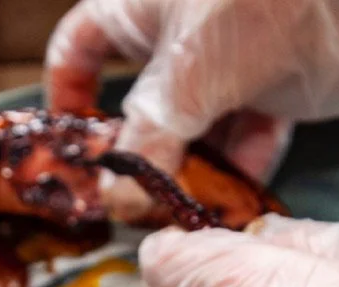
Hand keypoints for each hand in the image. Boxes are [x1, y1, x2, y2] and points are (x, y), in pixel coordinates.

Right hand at [45, 0, 338, 217]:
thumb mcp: (182, 81)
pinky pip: (244, 134)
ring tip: (190, 213)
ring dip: (193, 174)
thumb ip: (145, 146)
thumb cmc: (249, 1)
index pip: (77, 53)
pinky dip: (241, 167)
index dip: (69, 102)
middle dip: (142, 157)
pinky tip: (238, 202)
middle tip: (140, 204)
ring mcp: (223, 58)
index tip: (76, 153)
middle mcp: (175, 33)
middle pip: (142, 106)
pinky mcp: (268, 82)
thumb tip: (119, 204)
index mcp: (134, 8)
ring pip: (194, 128)